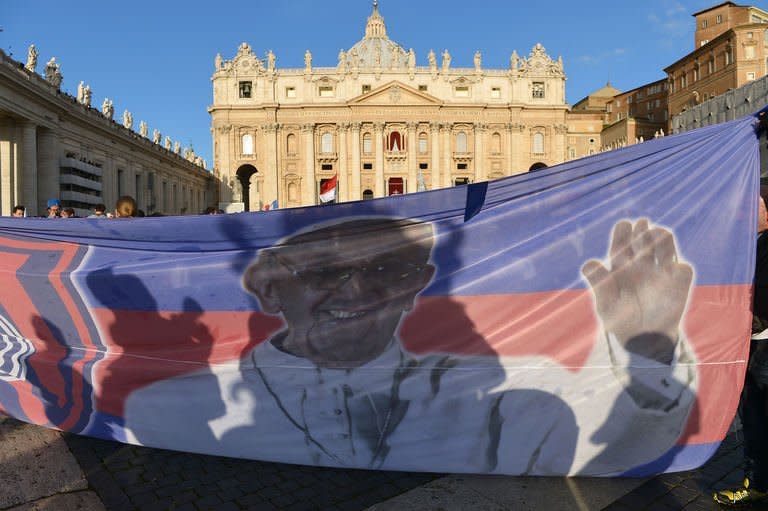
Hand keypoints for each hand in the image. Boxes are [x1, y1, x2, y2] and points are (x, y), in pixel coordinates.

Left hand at [581, 220, 692, 361]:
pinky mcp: (679, 285)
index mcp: (622, 266)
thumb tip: (588, 264)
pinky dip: (680, 267)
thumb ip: (600, 284)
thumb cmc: (619, 320)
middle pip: (644, 239)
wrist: (642, 341)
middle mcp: (642, 265)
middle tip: (642, 225)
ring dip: (663, 238)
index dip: (623, 232)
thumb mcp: (606, 304)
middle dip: (643, 230)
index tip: (624, 225)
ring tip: (657, 234)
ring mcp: (661, 272)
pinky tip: (674, 268)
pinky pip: (683, 270)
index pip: (622, 243)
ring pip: (666, 246)